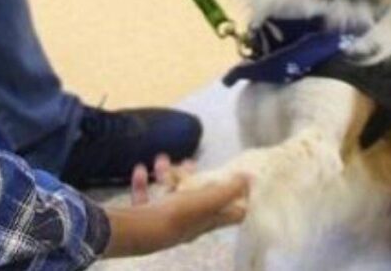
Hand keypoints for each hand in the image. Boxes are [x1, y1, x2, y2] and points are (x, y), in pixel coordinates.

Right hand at [102, 155, 248, 257]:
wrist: (140, 230)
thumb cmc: (178, 215)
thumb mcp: (208, 200)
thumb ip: (229, 189)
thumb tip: (250, 178)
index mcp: (208, 220)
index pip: (232, 213)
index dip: (239, 198)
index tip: (238, 179)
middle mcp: (189, 223)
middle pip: (197, 199)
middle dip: (193, 178)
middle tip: (189, 162)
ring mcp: (165, 220)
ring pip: (169, 195)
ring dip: (166, 175)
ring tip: (161, 160)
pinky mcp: (145, 217)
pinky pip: (145, 197)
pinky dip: (143, 183)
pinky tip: (140, 170)